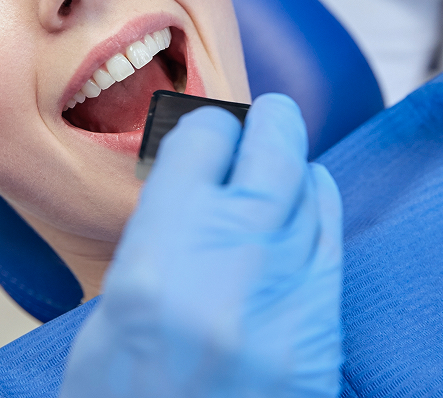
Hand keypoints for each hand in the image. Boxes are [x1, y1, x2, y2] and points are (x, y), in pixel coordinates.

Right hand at [60, 94, 342, 397]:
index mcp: (160, 255)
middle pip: (272, 142)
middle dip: (264, 122)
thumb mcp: (112, 313)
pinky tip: (301, 209)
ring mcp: (289, 290)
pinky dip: (315, 207)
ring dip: (290, 166)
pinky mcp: (323, 323)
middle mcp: (232, 260)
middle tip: (257, 120)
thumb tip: (195, 186)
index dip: (204, 127)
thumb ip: (161, 234)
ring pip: (309, 181)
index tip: (205, 135)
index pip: (203, 137)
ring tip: (274, 170)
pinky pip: (330, 232)